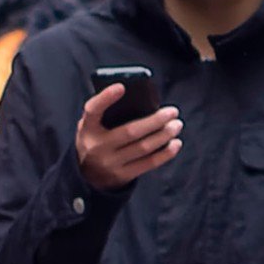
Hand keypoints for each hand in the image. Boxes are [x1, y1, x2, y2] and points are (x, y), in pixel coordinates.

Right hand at [73, 78, 183, 193]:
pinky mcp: (122, 176)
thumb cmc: (96, 141)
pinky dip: (165, 154)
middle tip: (172, 111)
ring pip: (143, 147)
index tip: (121, 87)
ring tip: (176, 125)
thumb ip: (106, 114)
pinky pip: (148, 164)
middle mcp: (97, 147)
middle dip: (156, 120)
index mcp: (88, 129)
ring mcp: (110, 163)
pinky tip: (175, 144)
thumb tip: (140, 100)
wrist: (87, 176)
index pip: (93, 110)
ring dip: (164, 135)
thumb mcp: (91, 127)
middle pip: (130, 131)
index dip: (105, 98)